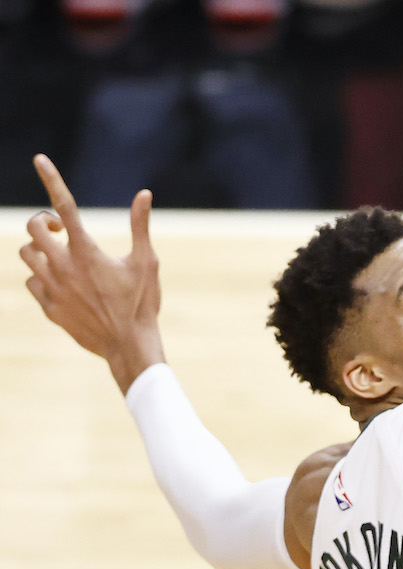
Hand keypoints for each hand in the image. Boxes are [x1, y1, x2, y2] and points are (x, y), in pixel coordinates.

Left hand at [20, 154, 164, 392]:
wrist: (129, 346)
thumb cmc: (142, 303)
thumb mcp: (146, 262)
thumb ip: (140, 226)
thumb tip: (144, 194)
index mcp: (87, 251)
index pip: (64, 206)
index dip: (51, 179)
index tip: (39, 159)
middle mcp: (63, 267)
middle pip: (33, 228)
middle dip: (44, 222)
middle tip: (61, 229)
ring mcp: (52, 288)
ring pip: (26, 255)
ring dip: (39, 248)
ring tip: (60, 255)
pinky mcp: (49, 307)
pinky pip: (32, 282)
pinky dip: (42, 276)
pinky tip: (63, 283)